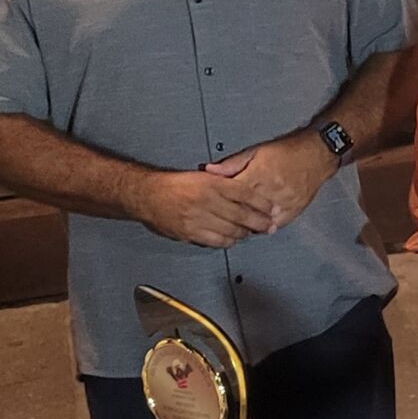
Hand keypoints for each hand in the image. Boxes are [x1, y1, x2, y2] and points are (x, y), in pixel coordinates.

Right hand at [128, 168, 273, 247]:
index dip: (261, 203)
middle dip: (259, 222)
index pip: (244, 193)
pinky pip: (217, 241)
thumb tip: (246, 194)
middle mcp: (205, 200)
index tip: (271, 208)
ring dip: (245, 233)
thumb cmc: (173, 185)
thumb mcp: (201, 177)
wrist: (146, 195)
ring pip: (232, 230)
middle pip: (242, 215)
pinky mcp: (191, 232)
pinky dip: (228, 241)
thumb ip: (223, 183)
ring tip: (251, 232)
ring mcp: (198, 218)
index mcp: (210, 183)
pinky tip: (232, 239)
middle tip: (269, 226)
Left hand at [203, 132, 334, 230]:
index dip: (220, 200)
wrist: (317, 154)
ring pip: (259, 219)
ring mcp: (284, 201)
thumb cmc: (288, 151)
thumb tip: (210, 170)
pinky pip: (275, 223)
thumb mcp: (256, 151)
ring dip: (247, 223)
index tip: (213, 203)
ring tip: (237, 224)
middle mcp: (272, 189)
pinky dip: (265, 226)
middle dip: (231, 214)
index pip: (233, 192)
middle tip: (220, 218)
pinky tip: (258, 225)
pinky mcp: (294, 209)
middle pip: (244, 208)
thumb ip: (232, 164)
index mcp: (259, 173)